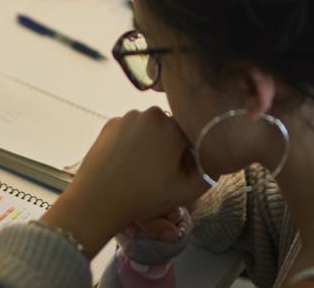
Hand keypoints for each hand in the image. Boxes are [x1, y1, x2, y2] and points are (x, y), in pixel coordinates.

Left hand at [39, 108, 208, 256]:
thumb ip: (209, 175)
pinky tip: (127, 163)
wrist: (98, 200)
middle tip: (161, 174)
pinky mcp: (110, 124)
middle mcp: (152, 114)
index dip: (190, 155)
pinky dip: (131, 142)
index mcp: (173, 127)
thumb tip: (215, 162)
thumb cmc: (143, 196)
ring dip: (151, 144)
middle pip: (170, 130)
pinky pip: (130, 130)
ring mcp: (128, 117)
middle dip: (170, 148)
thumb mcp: (185, 192)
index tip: (181, 172)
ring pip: (149, 129)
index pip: (192, 136)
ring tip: (142, 170)